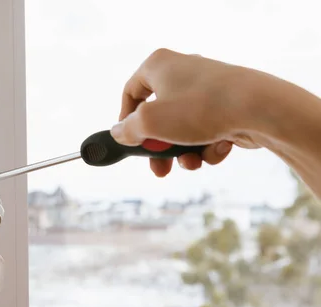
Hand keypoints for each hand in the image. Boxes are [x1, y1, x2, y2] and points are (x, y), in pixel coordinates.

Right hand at [111, 48, 261, 176]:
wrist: (259, 109)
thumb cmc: (199, 109)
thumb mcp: (149, 122)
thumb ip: (127, 129)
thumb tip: (119, 133)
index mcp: (159, 65)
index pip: (131, 92)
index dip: (125, 119)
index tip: (127, 141)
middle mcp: (182, 71)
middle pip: (158, 116)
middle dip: (159, 147)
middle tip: (159, 168)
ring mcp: (206, 88)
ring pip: (183, 128)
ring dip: (184, 151)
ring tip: (192, 164)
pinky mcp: (227, 104)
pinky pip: (207, 129)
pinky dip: (208, 145)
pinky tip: (218, 149)